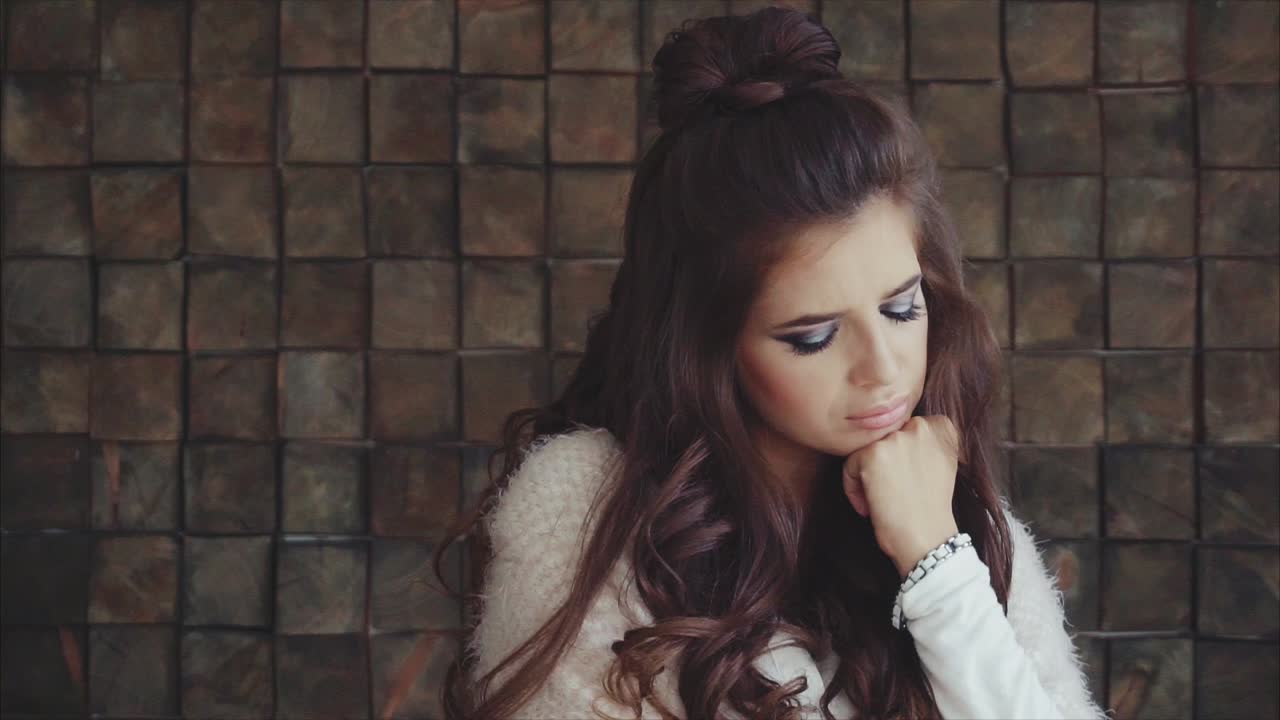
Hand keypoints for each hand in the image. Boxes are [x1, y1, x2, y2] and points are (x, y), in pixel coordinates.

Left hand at [842, 414, 963, 578]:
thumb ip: (925, 443)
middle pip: (884, 439)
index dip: (901, 457)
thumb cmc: (930, 508)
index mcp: (941, 427)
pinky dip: (853, 488)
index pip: (906, 429)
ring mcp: (896, 438)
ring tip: (880, 500)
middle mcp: (920, 426)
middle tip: (893, 492)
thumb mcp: (940, 464)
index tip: (906, 479)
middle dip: (882, 465)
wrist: (926, 538)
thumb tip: (896, 435)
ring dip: (866, 476)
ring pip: (865, 450)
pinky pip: (849, 465)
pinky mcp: (873, 453)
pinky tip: (869, 507)